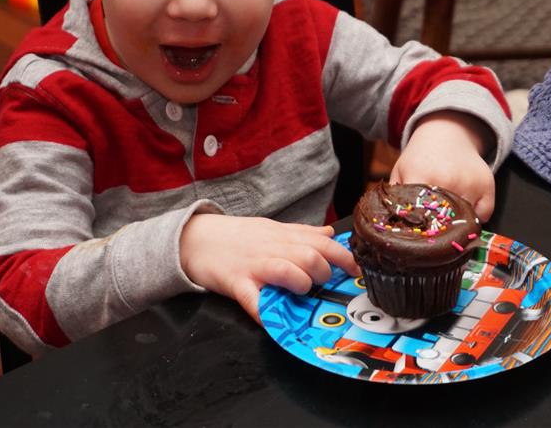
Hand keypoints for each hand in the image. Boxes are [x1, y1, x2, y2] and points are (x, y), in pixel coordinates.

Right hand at [179, 215, 359, 322]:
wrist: (194, 238)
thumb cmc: (236, 237)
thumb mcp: (271, 228)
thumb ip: (301, 233)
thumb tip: (329, 234)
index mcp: (283, 236)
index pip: (322, 242)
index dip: (344, 257)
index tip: (356, 271)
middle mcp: (273, 249)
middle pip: (310, 256)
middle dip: (323, 272)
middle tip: (320, 283)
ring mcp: (254, 266)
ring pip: (288, 270)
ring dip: (301, 284)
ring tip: (301, 292)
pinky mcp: (236, 283)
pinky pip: (253, 299)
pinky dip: (266, 312)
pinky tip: (275, 322)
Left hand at [390, 111, 496, 220]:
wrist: (446, 132)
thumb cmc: (421, 156)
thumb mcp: (400, 171)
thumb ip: (395, 198)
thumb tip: (394, 225)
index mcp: (421, 175)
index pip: (418, 216)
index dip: (417, 227)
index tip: (417, 232)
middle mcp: (448, 180)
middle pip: (442, 223)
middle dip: (437, 229)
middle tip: (432, 228)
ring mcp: (470, 183)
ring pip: (464, 221)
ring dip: (457, 223)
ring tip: (447, 213)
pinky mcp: (488, 185)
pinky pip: (484, 215)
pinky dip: (476, 217)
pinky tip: (465, 207)